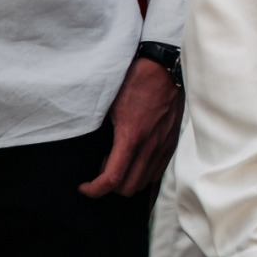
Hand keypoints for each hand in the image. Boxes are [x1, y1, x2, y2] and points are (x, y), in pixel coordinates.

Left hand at [78, 57, 182, 196]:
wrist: (165, 66)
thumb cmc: (135, 80)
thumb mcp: (109, 104)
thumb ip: (101, 130)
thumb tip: (87, 147)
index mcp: (132, 136)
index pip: (112, 179)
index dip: (94, 190)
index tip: (84, 186)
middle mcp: (151, 145)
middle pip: (129, 187)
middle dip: (110, 186)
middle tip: (101, 169)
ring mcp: (164, 144)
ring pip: (146, 182)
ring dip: (129, 179)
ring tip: (119, 162)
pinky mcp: (172, 141)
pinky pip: (158, 170)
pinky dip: (144, 172)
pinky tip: (136, 157)